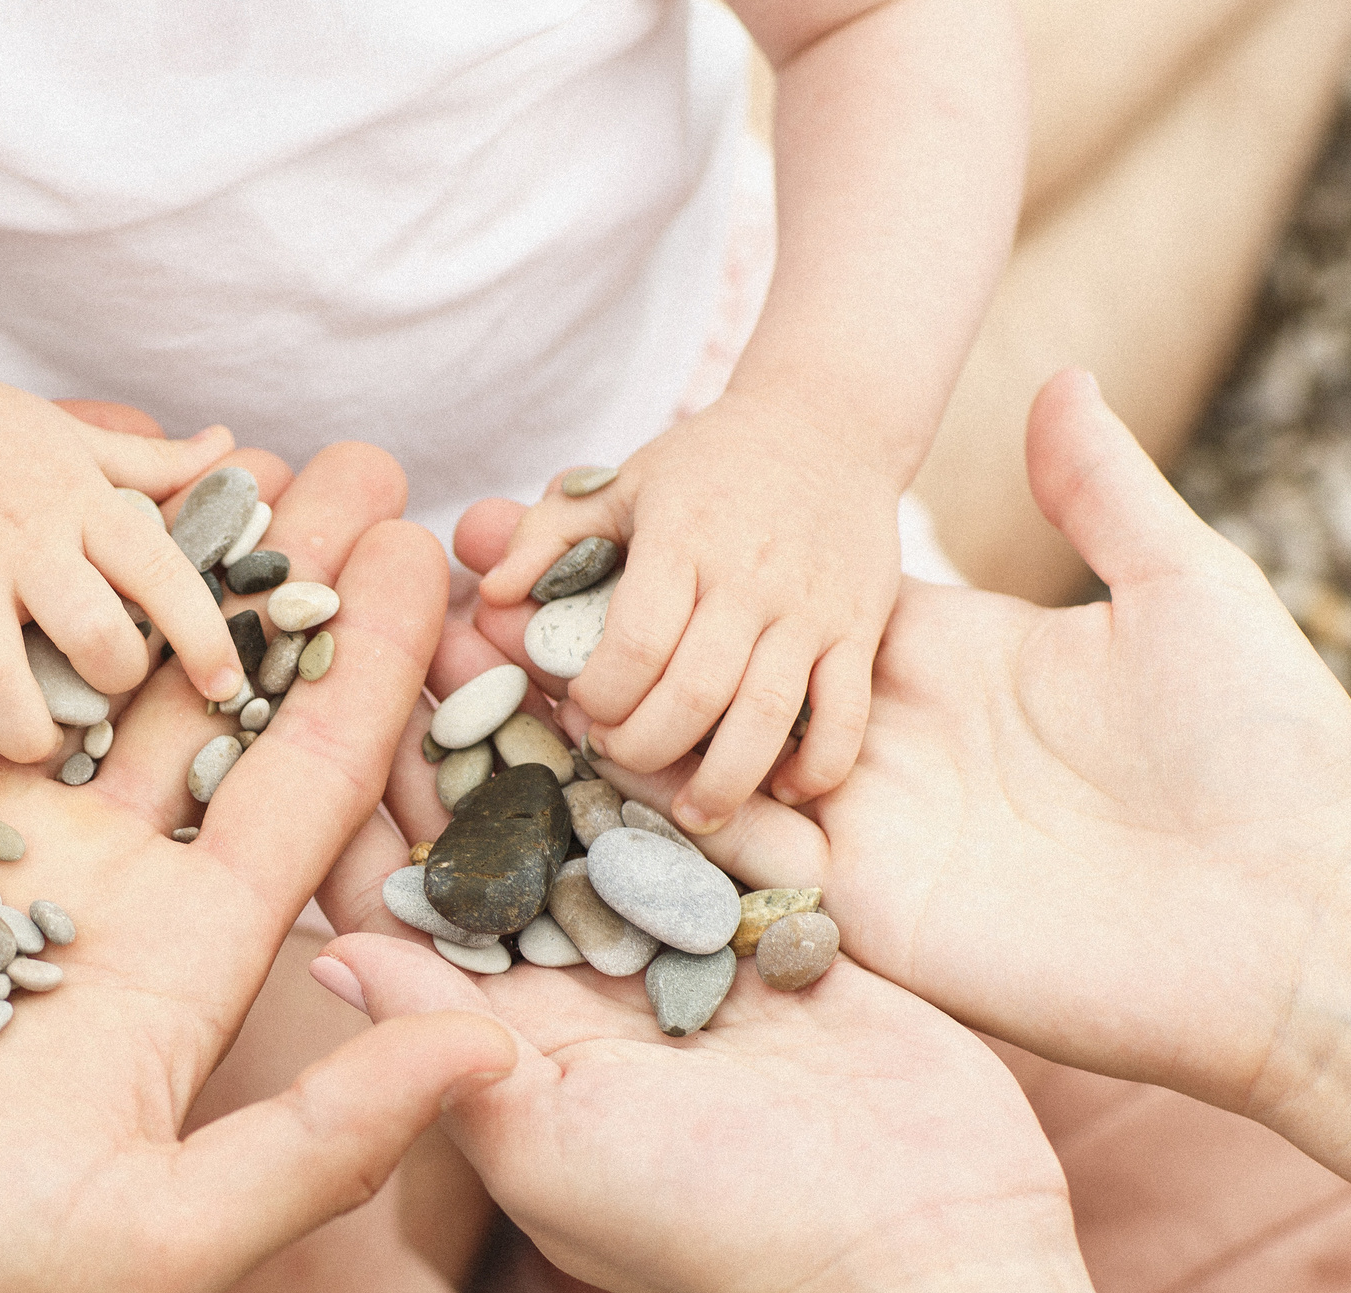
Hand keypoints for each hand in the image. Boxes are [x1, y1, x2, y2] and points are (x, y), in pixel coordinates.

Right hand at [0, 353, 246, 761]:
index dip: (203, 635)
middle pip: (93, 638)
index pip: (161, 572)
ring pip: (5, 682)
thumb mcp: (70, 434)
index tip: (226, 682)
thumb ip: (150, 458)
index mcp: (80, 501)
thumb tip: (228, 445)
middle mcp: (24, 541)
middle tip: (104, 691)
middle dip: (114, 684)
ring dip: (33, 729)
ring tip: (42, 735)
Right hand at [0, 441, 513, 1292]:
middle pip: (211, 699)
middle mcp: (88, 885)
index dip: (373, 667)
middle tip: (357, 454)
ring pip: (77, 663)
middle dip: (283, 580)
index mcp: (178, 960)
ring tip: (220, 443)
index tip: (427, 550)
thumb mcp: (152, 1233)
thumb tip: (494, 1052)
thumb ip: (322, 1146)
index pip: (303, 784)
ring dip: (142, 559)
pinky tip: (29, 483)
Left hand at [309, 689, 1080, 1292]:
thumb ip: (429, 1036)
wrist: (920, 1252)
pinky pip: (706, 812)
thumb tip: (314, 945)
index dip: (356, 805)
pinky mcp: (775, 920)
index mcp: (498, 1041)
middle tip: (395, 612)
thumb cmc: (712, 1225)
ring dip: (541, 707)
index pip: (403, 905)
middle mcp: (575, 989)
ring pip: (590, 803)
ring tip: (490, 597)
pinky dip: (665, 736)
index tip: (310, 698)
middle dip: (441, 728)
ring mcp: (677, 951)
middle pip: (488, 835)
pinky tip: (625, 640)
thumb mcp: (544, 1135)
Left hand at [468, 392, 902, 831]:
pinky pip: (844, 713)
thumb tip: (490, 595)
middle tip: (621, 756)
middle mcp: (748, 576)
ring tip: (692, 812)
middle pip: (693, 693)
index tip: (586, 710)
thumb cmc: (709, 463)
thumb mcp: (622, 482)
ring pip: (767, 714)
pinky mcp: (860, 627)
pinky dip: (818, 764)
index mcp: (682, 538)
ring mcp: (810, 606)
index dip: (602, 696)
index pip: (635, 643)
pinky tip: (785, 788)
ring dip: (723, 779)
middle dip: (646, 747)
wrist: (829, 421)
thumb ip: (547, 535)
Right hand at [572, 372, 1350, 1143]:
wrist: (1293, 922)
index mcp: (947, 662)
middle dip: (631, 661)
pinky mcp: (865, 915)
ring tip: (533, 693)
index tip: (608, 537)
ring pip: (715, 777)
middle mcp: (892, 745)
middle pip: (730, 691)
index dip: (706, 580)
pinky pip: (746, 867)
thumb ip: (1104, 491)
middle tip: (521, 618)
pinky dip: (673, 829)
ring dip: (630, 740)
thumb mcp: (1188, 588)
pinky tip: (602, 776)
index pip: (795, 611)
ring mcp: (872, 832)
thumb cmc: (1265, 747)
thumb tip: (1061, 377)